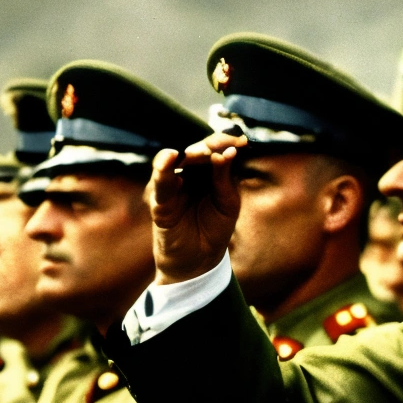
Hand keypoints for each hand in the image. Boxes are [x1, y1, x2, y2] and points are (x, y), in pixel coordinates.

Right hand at [147, 134, 245, 283]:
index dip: (226, 142)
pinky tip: (173, 157)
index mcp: (207, 171)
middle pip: (196, 150)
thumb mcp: (227, 203)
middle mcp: (188, 173)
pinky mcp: (159, 200)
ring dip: (190, 153)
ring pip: (177, 160)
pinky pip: (160, 181)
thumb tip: (228, 153)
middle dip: (209, 146)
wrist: (199, 261)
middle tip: (222, 147)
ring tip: (203, 152)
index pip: (214, 149)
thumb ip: (225, 178)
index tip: (242, 141)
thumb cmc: (214, 229)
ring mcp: (172, 184)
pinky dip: (164, 168)